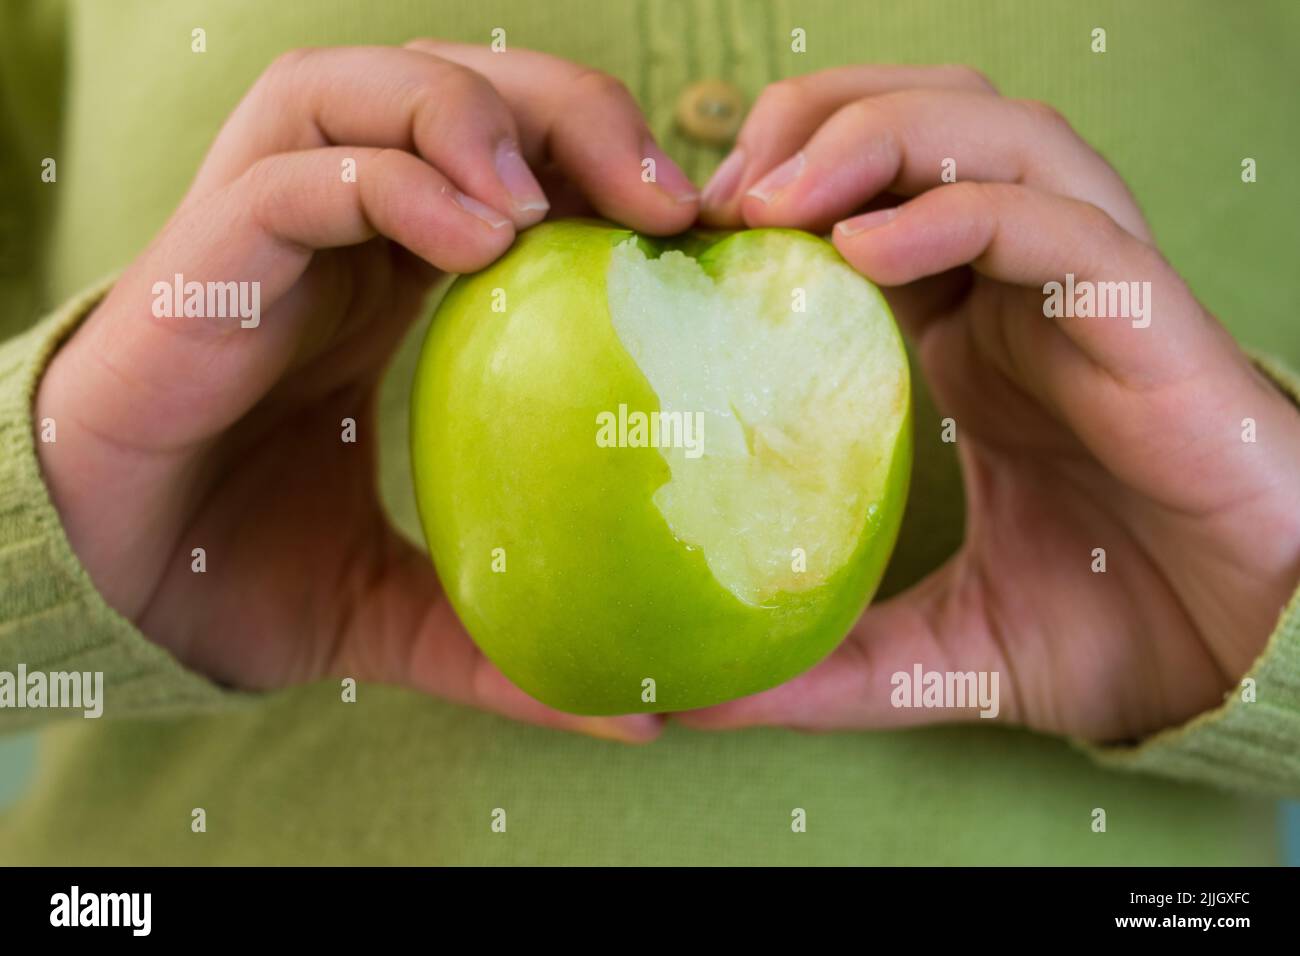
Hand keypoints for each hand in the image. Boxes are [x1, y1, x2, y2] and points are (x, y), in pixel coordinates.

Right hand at [35, 41, 698, 741]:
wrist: (111, 582)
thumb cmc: (249, 565)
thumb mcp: (407, 600)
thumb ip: (509, 637)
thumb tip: (644, 712)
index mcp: (395, 275)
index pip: (519, 161)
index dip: (612, 167)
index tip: (695, 234)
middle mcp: (339, 227)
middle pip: (466, 91)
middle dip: (573, 112)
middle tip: (668, 200)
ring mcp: (269, 227)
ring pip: (371, 91)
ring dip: (478, 119)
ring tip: (554, 205)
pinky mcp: (206, 254)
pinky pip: (300, 175)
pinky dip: (393, 181)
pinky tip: (477, 237)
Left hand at [685, 66, 1299, 740]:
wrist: (1243, 661)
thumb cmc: (1108, 629)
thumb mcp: (933, 646)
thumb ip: (822, 661)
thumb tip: (691, 703)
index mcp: (968, 332)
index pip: (867, 197)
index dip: (773, 190)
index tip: (683, 244)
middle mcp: (1023, 289)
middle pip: (922, 122)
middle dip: (813, 124)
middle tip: (714, 196)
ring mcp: (1088, 293)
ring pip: (995, 136)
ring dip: (876, 138)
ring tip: (772, 199)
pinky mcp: (1147, 322)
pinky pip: (1056, 225)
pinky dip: (959, 211)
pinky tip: (866, 247)